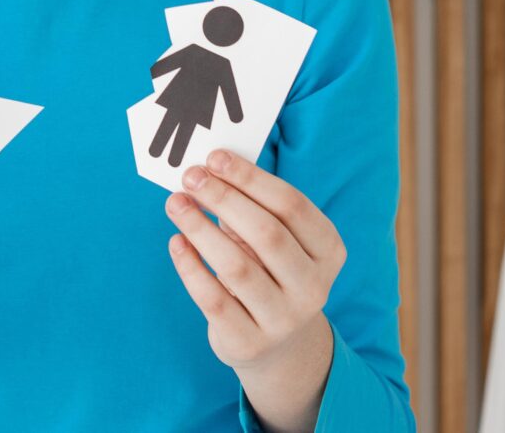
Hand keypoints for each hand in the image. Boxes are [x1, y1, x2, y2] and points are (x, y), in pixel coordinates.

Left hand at [166, 149, 341, 428]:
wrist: (278, 346)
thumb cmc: (270, 270)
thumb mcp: (276, 239)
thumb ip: (252, 206)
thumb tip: (208, 168)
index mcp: (328, 251)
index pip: (292, 206)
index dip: (251, 179)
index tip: (215, 157)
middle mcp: (313, 287)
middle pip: (267, 233)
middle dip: (224, 198)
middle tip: (191, 176)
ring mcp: (283, 320)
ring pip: (237, 267)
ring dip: (200, 228)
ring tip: (176, 203)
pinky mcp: (249, 342)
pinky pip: (213, 299)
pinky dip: (190, 267)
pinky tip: (176, 241)